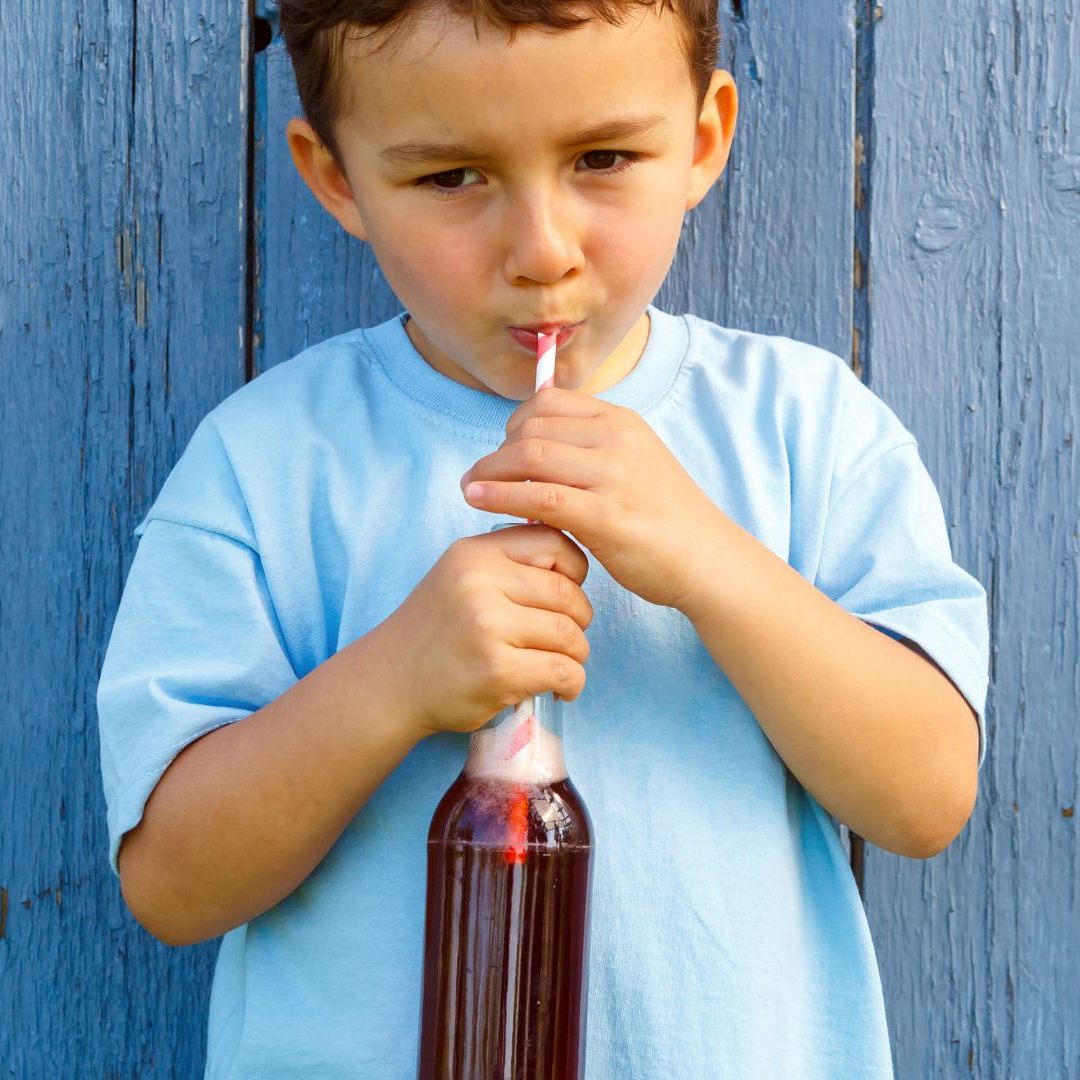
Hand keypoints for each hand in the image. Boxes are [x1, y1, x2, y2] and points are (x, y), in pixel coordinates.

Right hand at [386, 526, 592, 737]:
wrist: (390, 682)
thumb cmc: (436, 629)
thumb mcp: (460, 575)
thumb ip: (507, 561)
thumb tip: (573, 559)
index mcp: (475, 554)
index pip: (553, 542)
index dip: (574, 570)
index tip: (564, 595)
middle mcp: (479, 584)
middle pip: (568, 594)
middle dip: (579, 620)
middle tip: (564, 639)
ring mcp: (488, 628)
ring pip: (570, 635)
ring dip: (575, 655)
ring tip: (558, 664)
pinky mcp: (497, 671)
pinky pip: (563, 671)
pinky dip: (571, 683)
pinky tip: (559, 688)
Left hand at [460, 387, 720, 610]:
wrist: (707, 559)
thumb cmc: (664, 518)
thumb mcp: (632, 464)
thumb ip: (589, 451)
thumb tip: (532, 449)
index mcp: (621, 421)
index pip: (548, 402)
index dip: (513, 425)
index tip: (503, 452)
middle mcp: (617, 439)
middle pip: (531, 428)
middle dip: (496, 452)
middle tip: (479, 477)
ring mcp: (613, 475)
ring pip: (529, 456)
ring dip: (489, 472)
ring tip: (470, 489)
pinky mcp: (606, 515)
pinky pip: (538, 495)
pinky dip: (500, 495)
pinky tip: (479, 501)